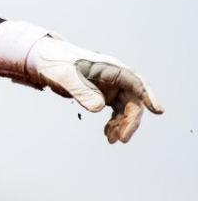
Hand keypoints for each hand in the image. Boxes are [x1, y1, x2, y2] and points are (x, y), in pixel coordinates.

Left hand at [26, 36, 163, 143]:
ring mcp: (110, 86)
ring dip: (122, 125)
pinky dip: (114, 124)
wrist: (44, 59)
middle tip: (122, 139)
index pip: (135, 82)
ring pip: (126, 109)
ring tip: (111, 140)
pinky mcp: (103, 94)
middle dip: (130, 121)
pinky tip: (108, 134)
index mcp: (109, 67)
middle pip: (133, 100)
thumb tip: (100, 108)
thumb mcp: (64, 75)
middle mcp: (114, 77)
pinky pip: (116, 112)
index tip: (157, 111)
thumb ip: (81, 90)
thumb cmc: (54, 62)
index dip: (148, 96)